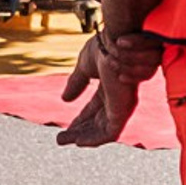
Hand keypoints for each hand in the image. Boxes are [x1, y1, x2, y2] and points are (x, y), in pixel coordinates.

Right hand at [58, 28, 158, 147]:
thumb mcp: (84, 67)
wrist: (116, 42)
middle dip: (80, 132)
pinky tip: (79, 142)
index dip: (80, 120)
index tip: (66, 129)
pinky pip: (112, 132)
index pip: (95, 109)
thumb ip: (76, 83)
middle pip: (98, 121)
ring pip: (105, 130)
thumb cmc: (105, 47)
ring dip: (84, 138)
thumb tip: (65, 99)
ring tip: (65, 141)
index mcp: (111, 86)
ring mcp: (122, 104)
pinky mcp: (123, 109)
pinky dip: (96, 139)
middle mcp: (119, 97)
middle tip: (61, 139)